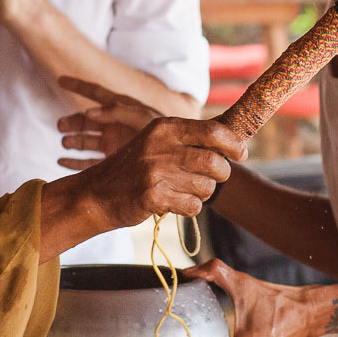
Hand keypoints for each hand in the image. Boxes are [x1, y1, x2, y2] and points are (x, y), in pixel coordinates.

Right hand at [57, 76, 160, 164]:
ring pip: (85, 141)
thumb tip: (89, 112)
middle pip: (86, 120)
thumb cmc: (162, 135)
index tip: (61, 80)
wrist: (175, 161)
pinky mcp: (111, 162)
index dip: (79, 85)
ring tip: (65, 143)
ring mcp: (112, 144)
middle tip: (61, 126)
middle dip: (72, 122)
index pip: (97, 93)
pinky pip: (87, 162)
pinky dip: (73, 162)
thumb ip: (118, 112)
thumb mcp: (143, 119)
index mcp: (121, 109)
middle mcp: (114, 125)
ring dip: (73, 141)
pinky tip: (60, 161)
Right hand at [68, 116, 246, 230]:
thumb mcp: (156, 142)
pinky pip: (192, 206)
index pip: (213, 132)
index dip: (234, 144)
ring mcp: (155, 172)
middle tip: (210, 179)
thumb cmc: (134, 169)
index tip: (241, 154)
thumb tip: (235, 141)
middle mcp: (160, 146)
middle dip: (220, 175)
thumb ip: (190, 139)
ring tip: (183, 190)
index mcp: (164, 128)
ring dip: (201, 194)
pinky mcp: (152, 196)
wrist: (96, 194)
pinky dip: (189, 208)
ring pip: (206, 187)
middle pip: (215, 163)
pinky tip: (173, 203)